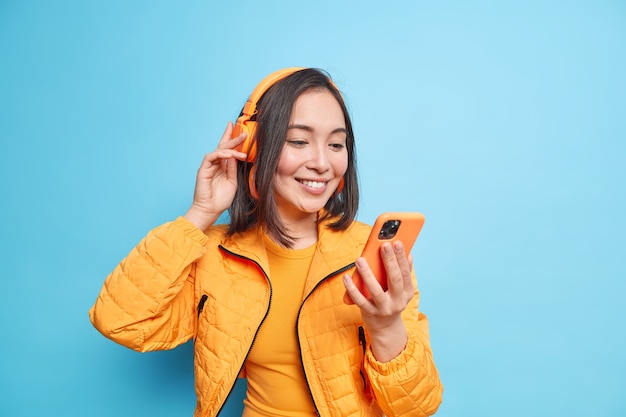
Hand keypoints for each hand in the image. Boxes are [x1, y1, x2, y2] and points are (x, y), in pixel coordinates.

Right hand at [184, 122, 247, 229]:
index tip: (238, 128)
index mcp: (223, 167)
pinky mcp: (203, 169)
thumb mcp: (232, 181)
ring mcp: (209, 166)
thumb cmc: (221, 199)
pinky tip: (230, 155)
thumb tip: (237, 156)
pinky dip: (221, 154)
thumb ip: (233, 168)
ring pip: (218, 150)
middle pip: (223, 146)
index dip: (231, 138)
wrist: (210, 210)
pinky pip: (211, 156)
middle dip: (233, 138)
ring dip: (231, 148)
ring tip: (241, 150)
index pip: (227, 149)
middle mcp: (215, 164)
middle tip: (244, 133)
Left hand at [343, 241, 414, 360]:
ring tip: (360, 259)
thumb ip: (403, 273)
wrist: (385, 327)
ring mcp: (383, 308)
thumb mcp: (400, 290)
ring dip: (367, 274)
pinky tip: (346, 277)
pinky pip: (359, 300)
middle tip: (383, 245)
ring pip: (376, 290)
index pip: (405, 273)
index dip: (401, 257)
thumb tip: (408, 254)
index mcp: (406, 292)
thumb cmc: (391, 301)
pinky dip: (352, 288)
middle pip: (395, 279)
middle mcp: (397, 301)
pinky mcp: (370, 313)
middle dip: (390, 261)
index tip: (396, 242)